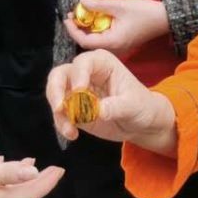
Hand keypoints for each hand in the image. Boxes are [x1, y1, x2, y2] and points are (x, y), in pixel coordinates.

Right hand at [0, 157, 63, 197]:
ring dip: (20, 179)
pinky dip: (1, 179)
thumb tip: (33, 173)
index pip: (30, 194)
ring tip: (28, 163)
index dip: (47, 182)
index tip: (60, 170)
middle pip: (22, 195)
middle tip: (52, 168)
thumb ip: (6, 173)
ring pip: (8, 193)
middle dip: (38, 181)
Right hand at [45, 49, 176, 150]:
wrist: (141, 125)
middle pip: (60, 74)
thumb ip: (116, 106)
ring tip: (70, 130)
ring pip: (56, 94)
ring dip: (58, 113)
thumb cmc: (141, 106)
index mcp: (102, 63)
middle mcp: (85, 73)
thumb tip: (98, 111)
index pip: (83, 63)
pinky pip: (60, 114)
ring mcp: (77, 91)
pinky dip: (62, 124)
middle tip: (59, 108)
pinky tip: (73, 135)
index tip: (79, 91)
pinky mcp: (73, 109)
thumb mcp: (133, 105)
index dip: (78, 75)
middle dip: (55, 91)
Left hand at [62, 0, 169, 57]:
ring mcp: (118, 47)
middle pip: (88, 42)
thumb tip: (81, 0)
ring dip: (87, 27)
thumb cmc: (145, 12)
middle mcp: (114, 49)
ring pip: (95, 40)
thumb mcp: (119, 5)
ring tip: (82, 12)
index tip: (67, 17)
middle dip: (78, 28)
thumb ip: (98, 4)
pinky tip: (94, 16)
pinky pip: (103, 38)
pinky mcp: (120, 42)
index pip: (84, 41)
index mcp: (112, 43)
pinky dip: (96, 28)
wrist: (165, 18)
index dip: (73, 30)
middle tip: (72, 13)